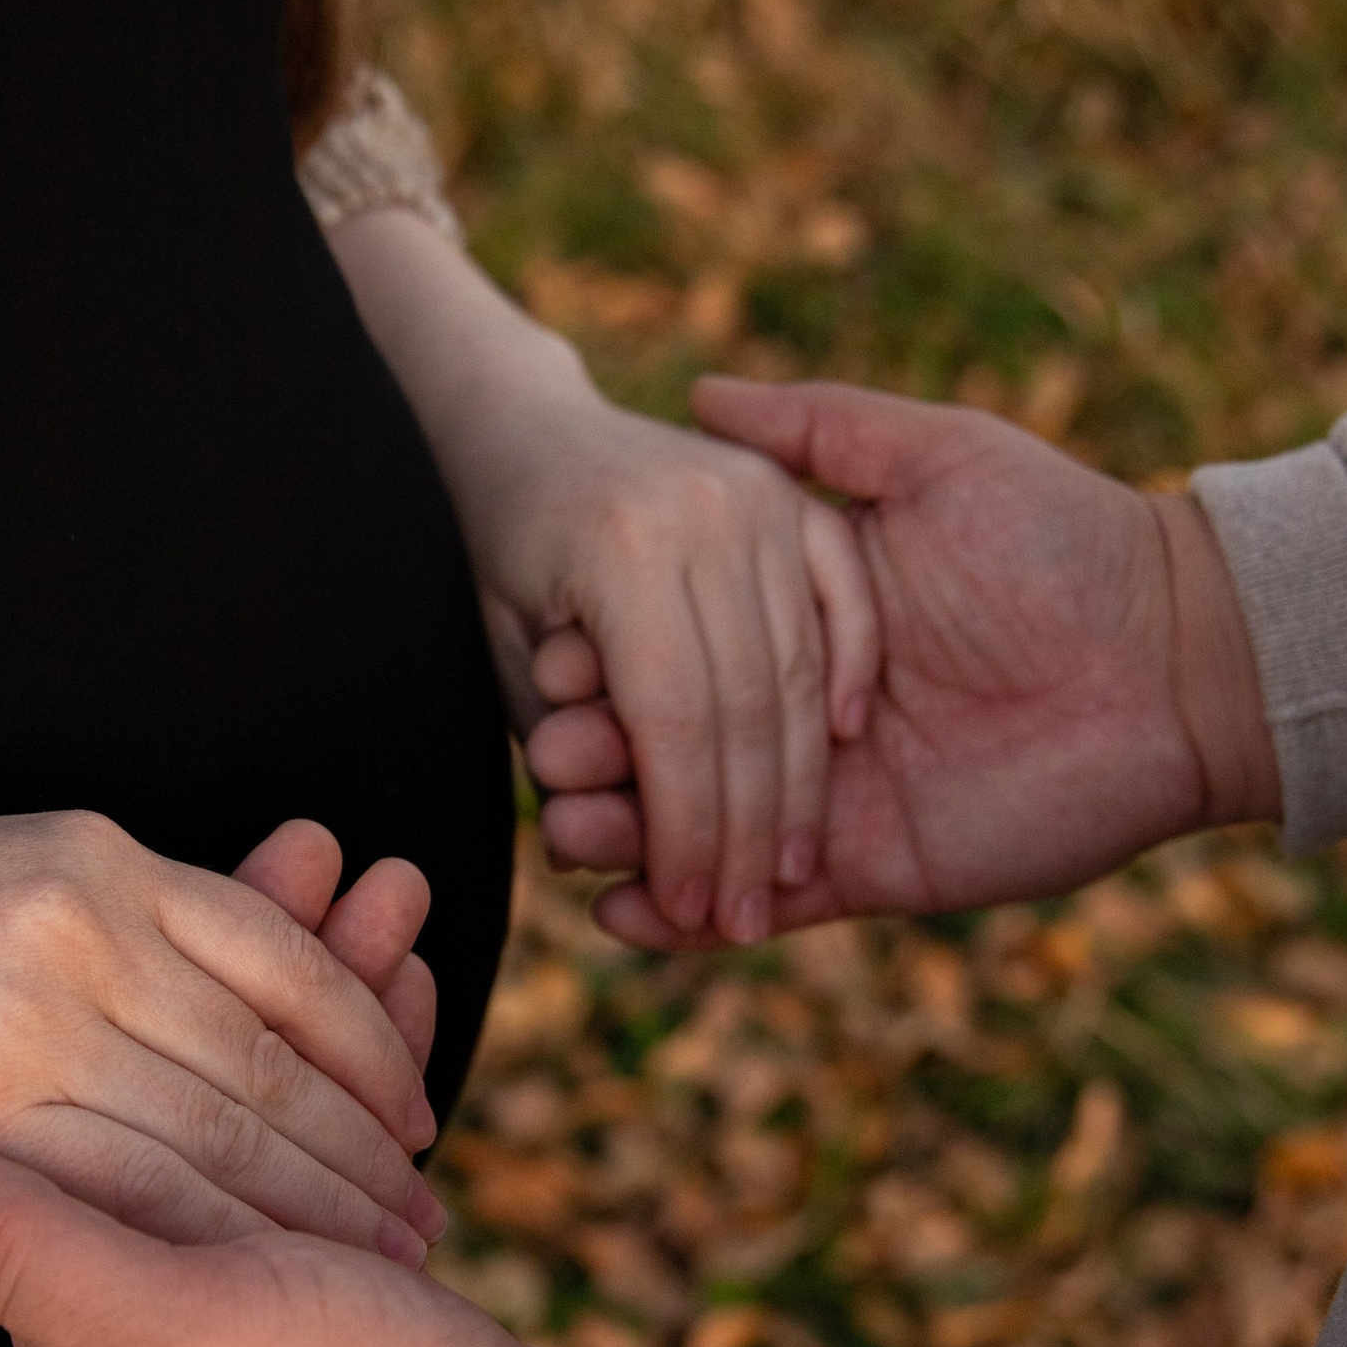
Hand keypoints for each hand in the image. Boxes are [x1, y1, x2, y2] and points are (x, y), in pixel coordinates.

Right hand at [0, 808, 446, 1255]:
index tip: (411, 1112)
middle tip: (426, 1213)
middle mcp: (82, 921)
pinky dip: (213, 1243)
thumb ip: (100, 925)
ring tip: (378, 1262)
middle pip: (270, 1054)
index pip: (280, 960)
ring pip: (217, 1129)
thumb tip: (199, 991)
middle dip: (362, 1148)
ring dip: (312, 1208)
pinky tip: (259, 1285)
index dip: (366, 1045)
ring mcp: (29, 1010)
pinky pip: (127, 1186)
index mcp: (95, 859)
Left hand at [464, 384, 879, 943]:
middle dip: (748, 831)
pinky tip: (842, 750)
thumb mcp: (505, 651)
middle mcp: (703, 514)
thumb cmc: (500, 560)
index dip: (688, 829)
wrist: (526, 430)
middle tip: (745, 917)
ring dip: (800, 782)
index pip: (674, 721)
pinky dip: (847, 671)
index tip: (692, 911)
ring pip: (798, 665)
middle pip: (748, 703)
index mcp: (622, 550)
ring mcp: (756, 494)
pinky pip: (841, 595)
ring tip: (788, 871)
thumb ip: (558, 749)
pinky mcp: (788, 492)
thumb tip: (597, 870)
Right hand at [528, 379, 1280, 943]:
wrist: (1177, 659)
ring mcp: (832, 798)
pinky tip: (621, 916)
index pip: (678, 647)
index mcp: (809, 620)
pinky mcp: (867, 870)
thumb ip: (822, 431)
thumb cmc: (1067, 541)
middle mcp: (807, 712)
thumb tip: (703, 394)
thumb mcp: (940, 457)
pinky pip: (761, 907)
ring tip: (568, 831)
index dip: (607, 662)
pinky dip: (682, 923)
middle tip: (548, 760)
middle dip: (599, 757)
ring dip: (623, 837)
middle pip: (669, 743)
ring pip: (697, 829)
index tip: (548, 662)